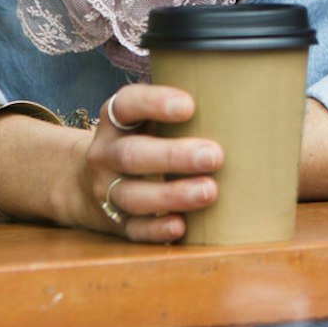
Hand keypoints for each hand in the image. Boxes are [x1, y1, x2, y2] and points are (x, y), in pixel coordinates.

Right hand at [61, 84, 221, 243]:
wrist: (87, 182)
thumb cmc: (141, 139)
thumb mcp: (146, 117)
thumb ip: (179, 110)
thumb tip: (240, 96)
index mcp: (115, 119)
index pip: (128, 104)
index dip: (156, 103)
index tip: (189, 105)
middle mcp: (106, 153)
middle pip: (133, 154)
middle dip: (174, 156)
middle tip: (214, 156)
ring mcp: (106, 189)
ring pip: (133, 195)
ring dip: (172, 195)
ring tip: (209, 191)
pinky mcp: (115, 222)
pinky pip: (133, 229)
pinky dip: (156, 230)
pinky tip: (181, 226)